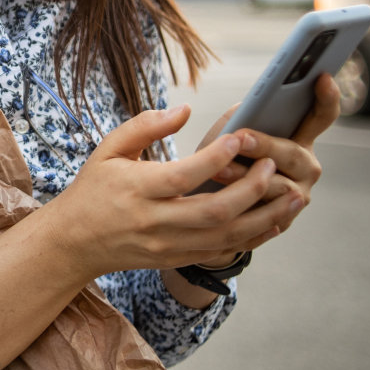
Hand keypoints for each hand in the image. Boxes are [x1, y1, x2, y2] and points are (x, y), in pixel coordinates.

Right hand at [49, 104, 297, 280]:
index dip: (215, 157)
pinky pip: (222, 252)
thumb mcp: (108, 149)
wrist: (75, 242)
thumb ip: (145, 126)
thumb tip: (184, 110)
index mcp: (136, 189)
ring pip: (226, 236)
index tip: (240, 136)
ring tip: (294, 197)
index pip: (183, 175)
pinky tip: (272, 222)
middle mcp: (154, 221)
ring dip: (265, 217)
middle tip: (273, 165)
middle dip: (252, 189)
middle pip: (214, 210)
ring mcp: (168, 246)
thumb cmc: (94, 189)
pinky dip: (251, 239)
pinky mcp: (176, 259)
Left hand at [191, 72, 340, 261]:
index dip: (327, 97)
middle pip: (293, 153)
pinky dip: (244, 205)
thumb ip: (244, 116)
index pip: (322, 116)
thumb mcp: (231, 128)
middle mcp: (307, 167)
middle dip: (265, 145)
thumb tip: (249, 113)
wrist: (209, 197)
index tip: (322, 77)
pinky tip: (226, 200)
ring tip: (220, 170)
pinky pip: (266, 215)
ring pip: (278, 186)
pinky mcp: (282, 222)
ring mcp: (298, 196)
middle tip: (241, 137)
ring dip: (247, 178)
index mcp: (301, 137)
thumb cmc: (222, 153)